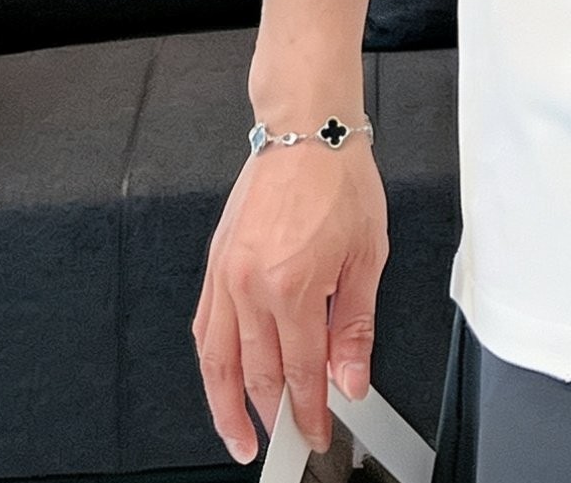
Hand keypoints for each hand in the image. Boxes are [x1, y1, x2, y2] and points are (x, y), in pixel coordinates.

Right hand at [191, 139, 388, 462]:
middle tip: (289, 441)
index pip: (300, 372)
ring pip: (216, 363)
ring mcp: (226, 276)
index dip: (310, 412)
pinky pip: (202, 328)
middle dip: (274, 418)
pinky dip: (210, 363)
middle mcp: (250, 286)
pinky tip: (219, 379)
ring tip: (239, 436)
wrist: (307, 130)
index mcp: (292, 286)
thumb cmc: (340, 179)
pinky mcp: (214, 264)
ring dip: (226, 408)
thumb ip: (355, 325)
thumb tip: (351, 379)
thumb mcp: (368, 254)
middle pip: (257, 375)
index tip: (320, 433)